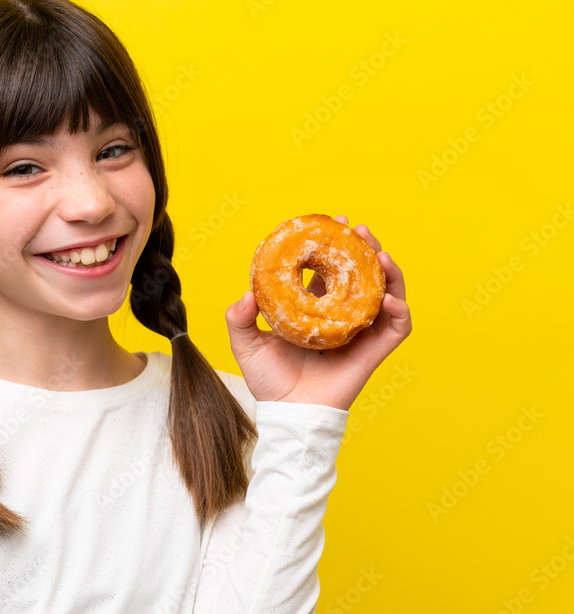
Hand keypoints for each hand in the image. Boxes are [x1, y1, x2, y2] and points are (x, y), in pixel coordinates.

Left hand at [224, 215, 411, 410]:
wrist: (288, 413)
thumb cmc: (270, 381)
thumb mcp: (246, 344)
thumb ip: (239, 318)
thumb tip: (246, 294)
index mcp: (315, 308)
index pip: (330, 268)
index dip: (333, 245)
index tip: (332, 223)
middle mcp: (342, 316)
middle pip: (362, 273)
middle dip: (365, 247)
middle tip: (359, 228)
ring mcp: (360, 332)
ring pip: (385, 293)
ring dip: (388, 271)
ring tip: (380, 252)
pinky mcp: (374, 352)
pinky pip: (396, 328)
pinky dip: (398, 310)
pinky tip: (388, 297)